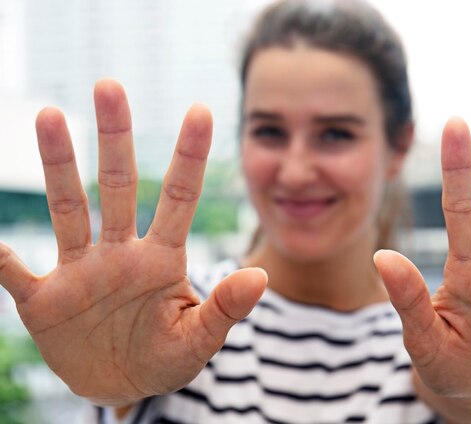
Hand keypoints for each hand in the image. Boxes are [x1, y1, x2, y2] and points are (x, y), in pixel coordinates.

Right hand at [0, 80, 266, 405]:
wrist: (122, 386)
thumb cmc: (167, 357)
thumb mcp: (200, 339)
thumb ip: (225, 308)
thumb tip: (260, 276)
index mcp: (162, 259)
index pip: (179, 198)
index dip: (189, 156)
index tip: (200, 110)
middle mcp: (119, 253)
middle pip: (117, 186)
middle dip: (115, 139)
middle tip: (110, 86)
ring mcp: (79, 272)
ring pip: (67, 209)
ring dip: (58, 167)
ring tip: (50, 115)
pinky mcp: (43, 300)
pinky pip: (14, 272)